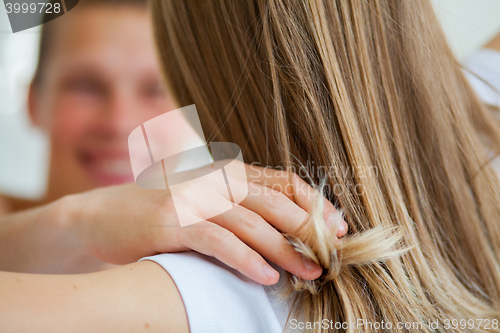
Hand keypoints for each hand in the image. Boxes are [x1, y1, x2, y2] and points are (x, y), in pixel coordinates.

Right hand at [64, 163, 346, 284]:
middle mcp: (212, 180)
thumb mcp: (200, 201)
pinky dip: (245, 259)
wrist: (97, 215)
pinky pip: (217, 241)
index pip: (281, 181)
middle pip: (274, 202)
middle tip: (333, 253)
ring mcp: (191, 199)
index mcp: (224, 173)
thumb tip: (279, 233)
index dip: (313, 202)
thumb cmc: (156, 213)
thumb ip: (236, 208)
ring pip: (250, 223)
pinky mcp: (171, 221)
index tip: (337, 227)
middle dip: (308, 228)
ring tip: (310, 272)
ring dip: (284, 250)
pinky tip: (266, 277)